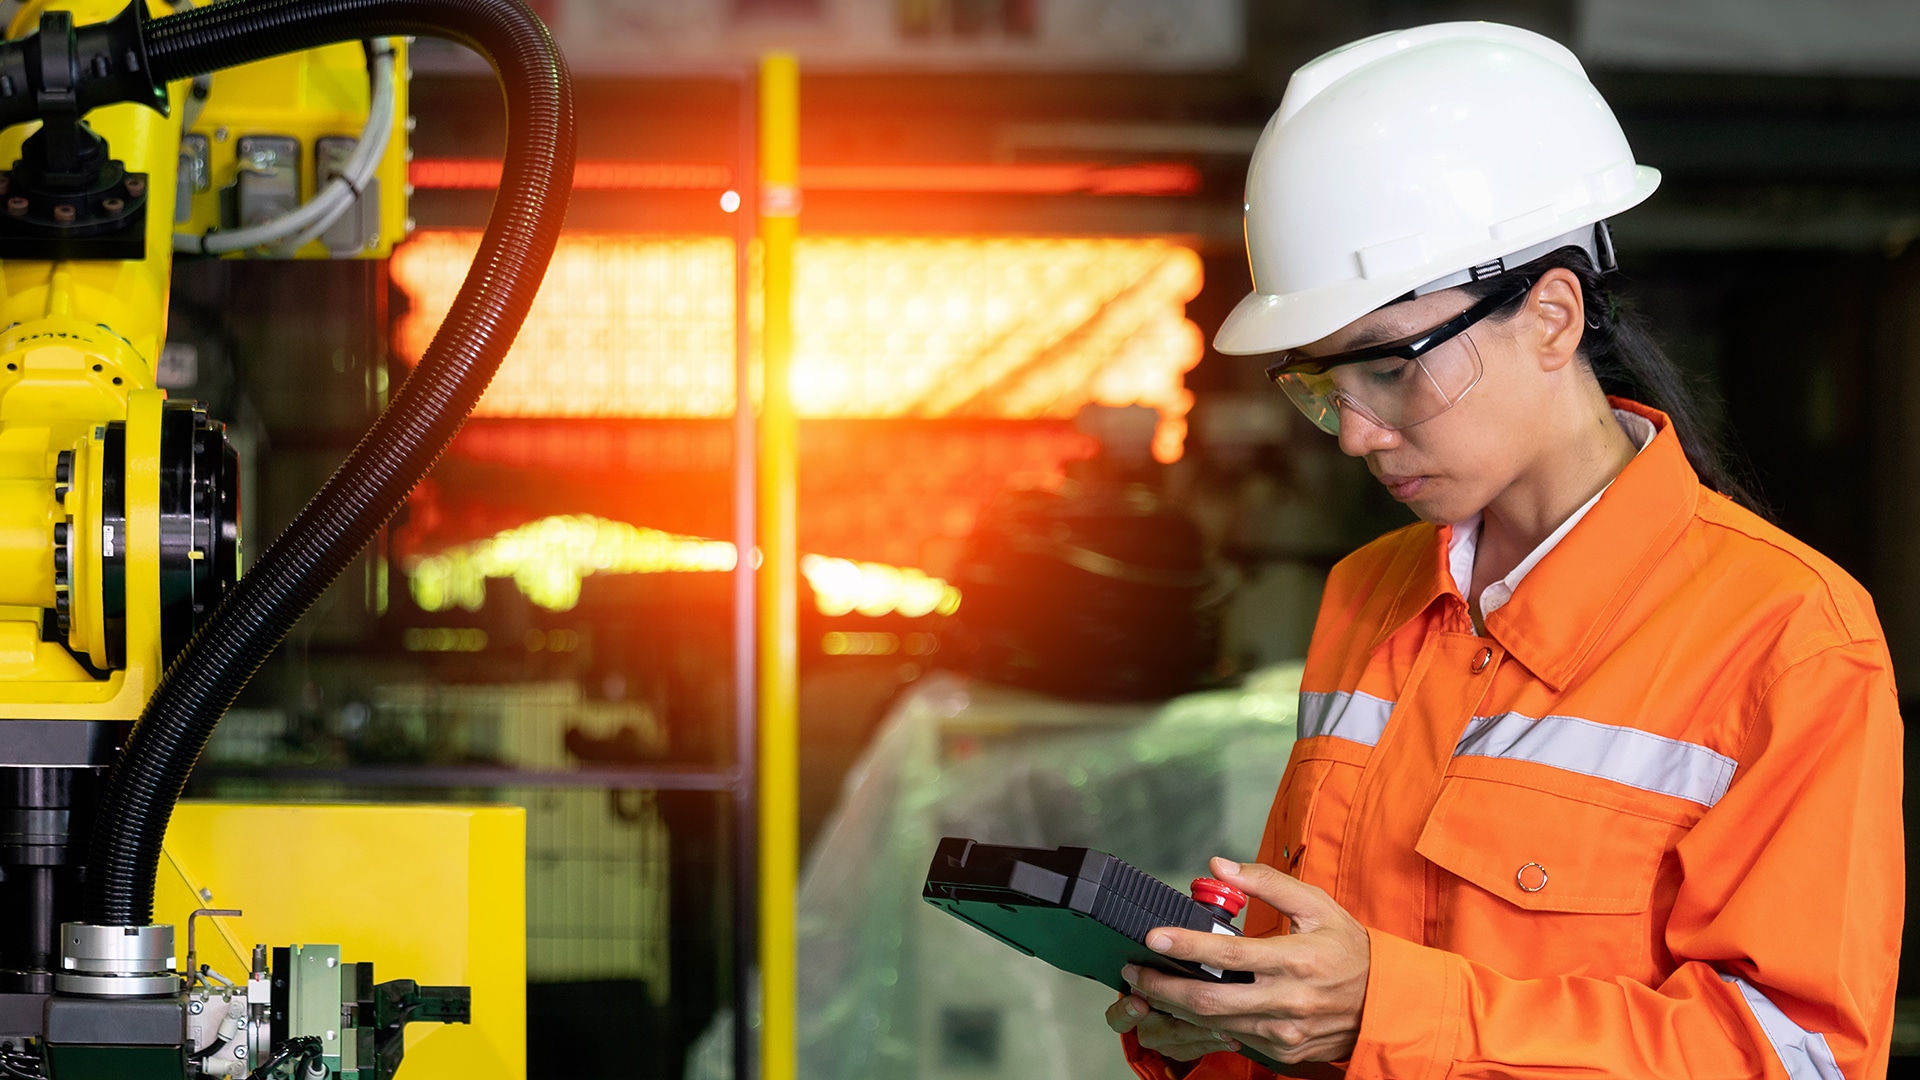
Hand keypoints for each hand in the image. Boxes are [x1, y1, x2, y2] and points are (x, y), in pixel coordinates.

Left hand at [1120, 858, 1370, 1065]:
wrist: (1387, 1002)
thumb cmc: (1349, 949)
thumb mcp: (1316, 905)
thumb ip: (1267, 883)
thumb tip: (1218, 866)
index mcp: (1296, 960)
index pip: (1229, 954)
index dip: (1187, 945)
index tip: (1154, 936)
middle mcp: (1288, 1001)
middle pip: (1210, 1000)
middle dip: (1163, 987)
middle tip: (1134, 972)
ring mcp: (1285, 1032)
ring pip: (1216, 1024)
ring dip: (1177, 1008)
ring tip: (1150, 988)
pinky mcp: (1284, 1052)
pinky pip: (1235, 1039)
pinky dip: (1206, 1024)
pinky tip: (1187, 1007)